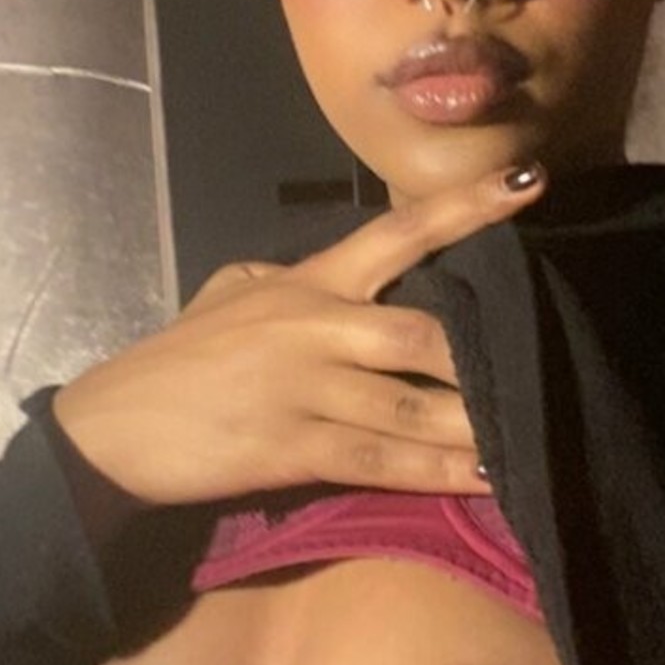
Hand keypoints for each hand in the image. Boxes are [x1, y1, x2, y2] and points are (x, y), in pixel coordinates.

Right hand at [52, 164, 544, 503]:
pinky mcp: (291, 447)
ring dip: (476, 423)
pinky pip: (380, 458)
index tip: (530, 185)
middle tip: (551, 361)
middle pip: (422, 333)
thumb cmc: (177, 362)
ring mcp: (303, 388)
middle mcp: (313, 326)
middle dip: (486, 352)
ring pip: (410, 402)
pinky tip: (483, 479)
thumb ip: (283, 279)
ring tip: (536, 434)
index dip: (466, 209)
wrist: (113, 431)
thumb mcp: (226, 295)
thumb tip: (328, 269)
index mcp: (305, 282)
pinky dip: (436, 472)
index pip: (397, 233)